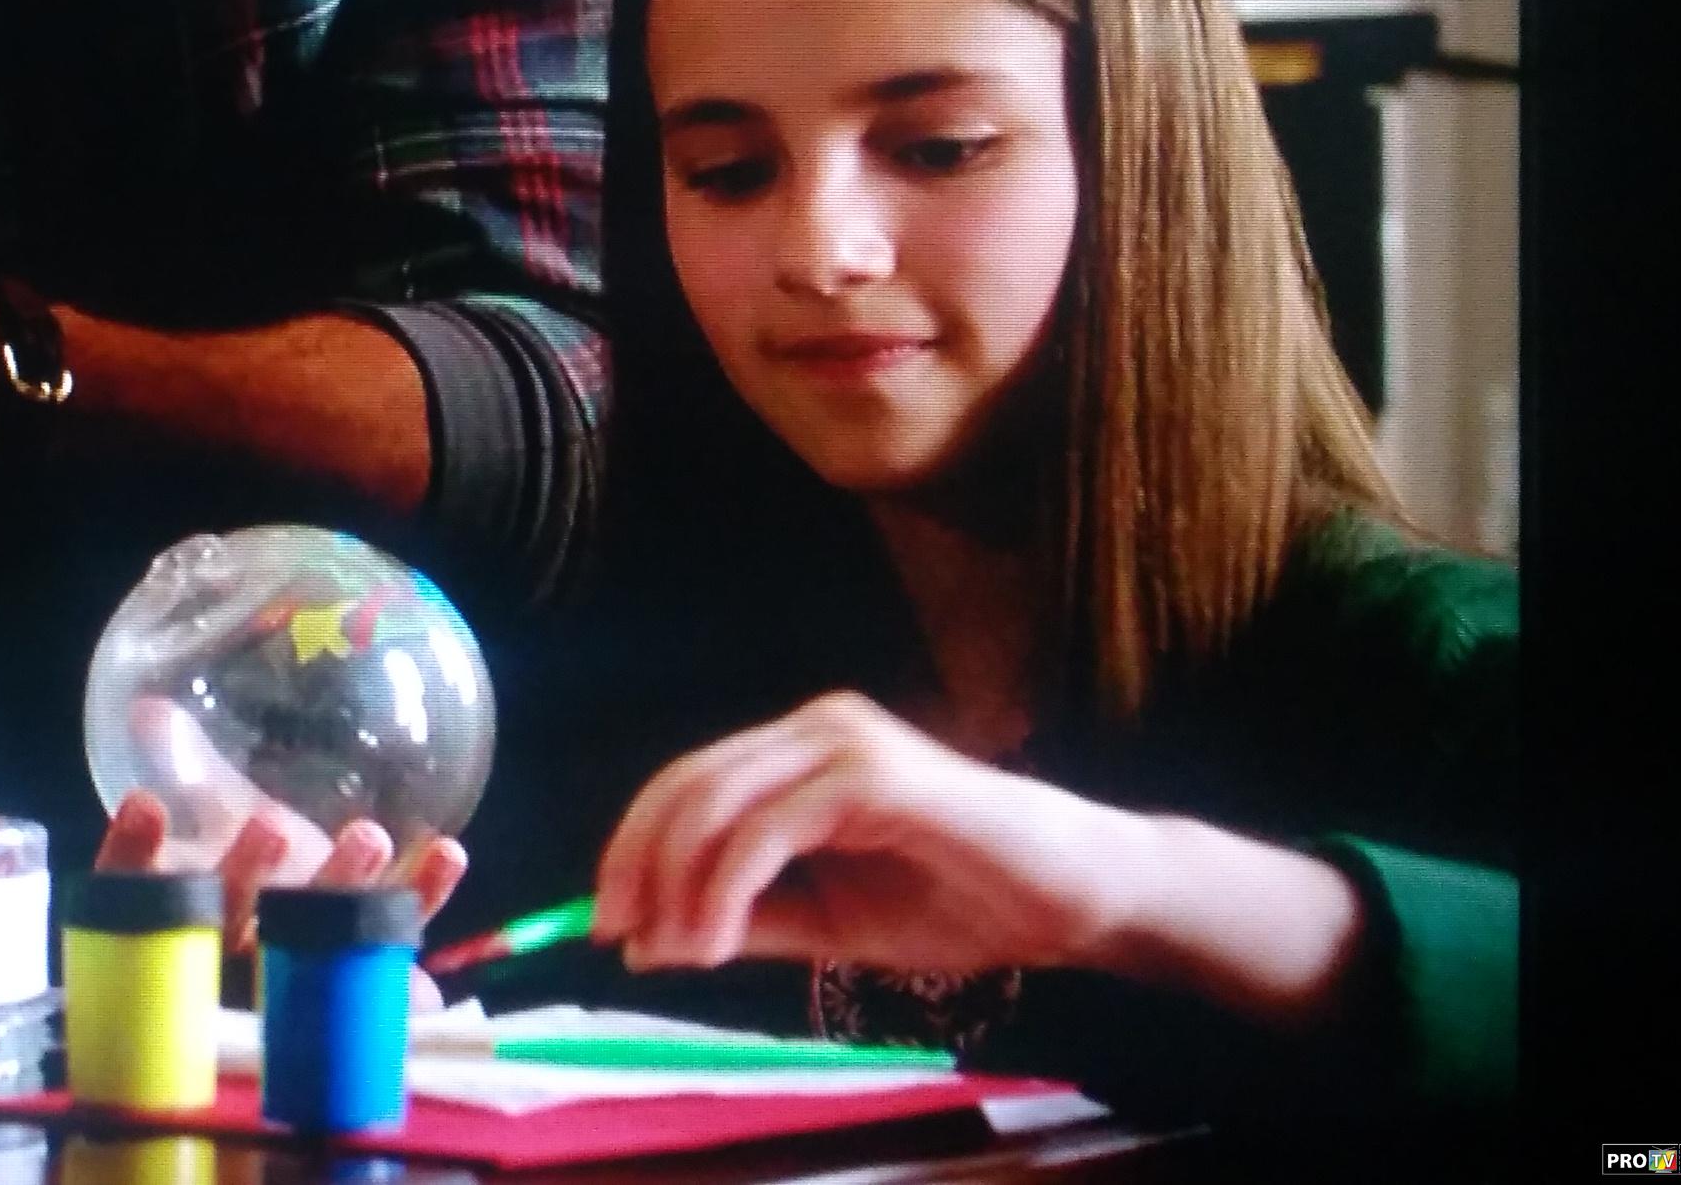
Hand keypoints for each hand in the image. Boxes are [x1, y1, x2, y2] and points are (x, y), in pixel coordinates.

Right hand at [95, 695, 469, 954]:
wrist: (315, 931)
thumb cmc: (252, 865)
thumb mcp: (218, 815)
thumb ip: (189, 768)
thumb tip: (149, 708)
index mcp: (179, 913)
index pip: (136, 893)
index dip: (133, 856)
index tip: (142, 801)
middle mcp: (235, 951)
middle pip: (232, 924)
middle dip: (250, 877)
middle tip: (272, 824)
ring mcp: (305, 967)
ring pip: (316, 938)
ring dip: (341, 888)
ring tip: (367, 833)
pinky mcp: (369, 966)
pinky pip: (398, 938)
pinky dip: (422, 895)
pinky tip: (448, 852)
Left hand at [590, 691, 1152, 977]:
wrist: (1075, 900)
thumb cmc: (960, 902)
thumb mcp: (827, 921)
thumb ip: (742, 920)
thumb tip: (642, 939)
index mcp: (797, 751)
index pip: (686, 783)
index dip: (633, 847)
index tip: (605, 922)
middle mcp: (813, 728)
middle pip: (685, 783)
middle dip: (637, 862)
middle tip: (617, 934)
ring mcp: (843, 740)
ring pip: (715, 801)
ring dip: (679, 885)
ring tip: (677, 952)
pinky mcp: (873, 773)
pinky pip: (769, 828)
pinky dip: (726, 886)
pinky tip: (717, 940)